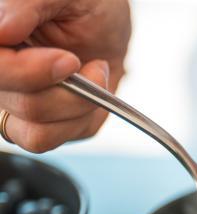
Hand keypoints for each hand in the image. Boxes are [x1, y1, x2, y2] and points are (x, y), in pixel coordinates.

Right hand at [0, 0, 130, 151]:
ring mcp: (14, 103)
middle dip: (68, 90)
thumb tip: (2, 29)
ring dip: (78, 105)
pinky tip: (88, 93)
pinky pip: (52, 140)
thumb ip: (28, 4)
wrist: (108, 25)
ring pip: (34, 133)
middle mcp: (0, 75)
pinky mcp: (39, 126)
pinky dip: (80, 120)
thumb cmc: (86, 4)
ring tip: (92, 72)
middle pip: (18, 104)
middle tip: (83, 60)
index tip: (68, 61)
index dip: (26, 73)